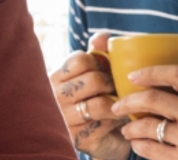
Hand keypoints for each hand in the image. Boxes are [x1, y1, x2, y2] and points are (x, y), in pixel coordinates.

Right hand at [49, 33, 129, 159]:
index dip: (100, 64)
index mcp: (57, 78)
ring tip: (122, 105)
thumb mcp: (93, 75)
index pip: (81, 59)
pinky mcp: (77, 138)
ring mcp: (64, 120)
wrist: (101, 140)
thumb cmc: (95, 102)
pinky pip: (106, 124)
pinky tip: (119, 121)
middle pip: (94, 80)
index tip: (105, 72)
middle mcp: (55, 98)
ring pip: (101, 104)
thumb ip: (97, 53)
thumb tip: (102, 36)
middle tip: (118, 90)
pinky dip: (117, 121)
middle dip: (112, 84)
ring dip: (118, 104)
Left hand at [112, 46, 177, 159]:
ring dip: (131, 127)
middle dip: (129, 101)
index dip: (152, 71)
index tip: (133, 76)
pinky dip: (139, 146)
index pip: (177, 74)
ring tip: (126, 129)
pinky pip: (151, 150)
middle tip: (118, 105)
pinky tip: (137, 144)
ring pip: (149, 127)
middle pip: (154, 99)